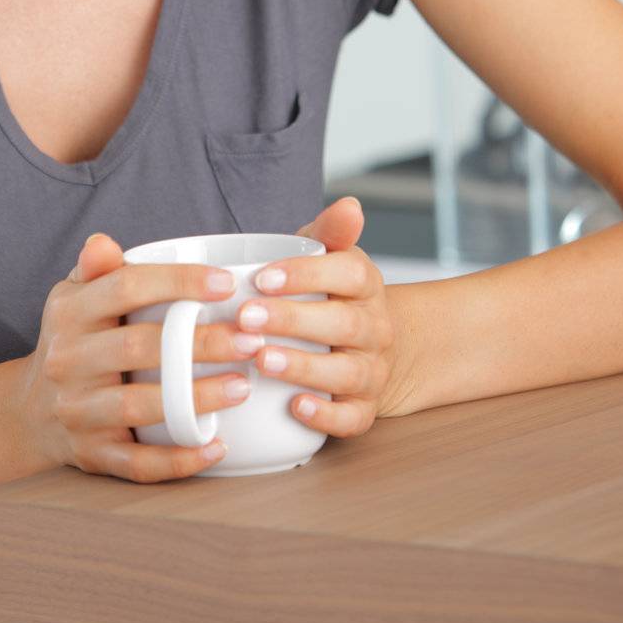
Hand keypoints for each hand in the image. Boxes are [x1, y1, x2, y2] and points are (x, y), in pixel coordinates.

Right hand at [18, 233, 267, 483]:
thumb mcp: (73, 296)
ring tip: (244, 385)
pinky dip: (178, 460)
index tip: (226, 284)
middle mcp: (68, 360)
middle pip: (138, 347)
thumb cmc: (73, 339)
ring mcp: (77, 411)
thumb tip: (102, 243)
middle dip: (200, 343)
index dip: (177, 282)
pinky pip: (137, 464)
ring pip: (139, 406)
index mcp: (70, 312)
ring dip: (196, 398)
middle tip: (250, 338)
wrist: (30, 411)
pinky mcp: (91, 455)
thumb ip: (96, 268)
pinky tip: (217, 445)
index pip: (125, 287)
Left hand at [233, 196, 415, 434]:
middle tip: (247, 318)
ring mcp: (373, 369)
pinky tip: (295, 407)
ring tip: (262, 359)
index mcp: (365, 284)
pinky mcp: (365, 408)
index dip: (306, 274)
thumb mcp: (331, 255)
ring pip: (346, 372)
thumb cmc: (332, 294)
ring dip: (303, 366)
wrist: (371, 345)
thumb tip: (349, 204)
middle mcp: (375, 327)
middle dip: (293, 320)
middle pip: (344, 323)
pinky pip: (353, 418)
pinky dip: (326, 415)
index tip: (262, 278)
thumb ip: (330, 230)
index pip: (348, 273)